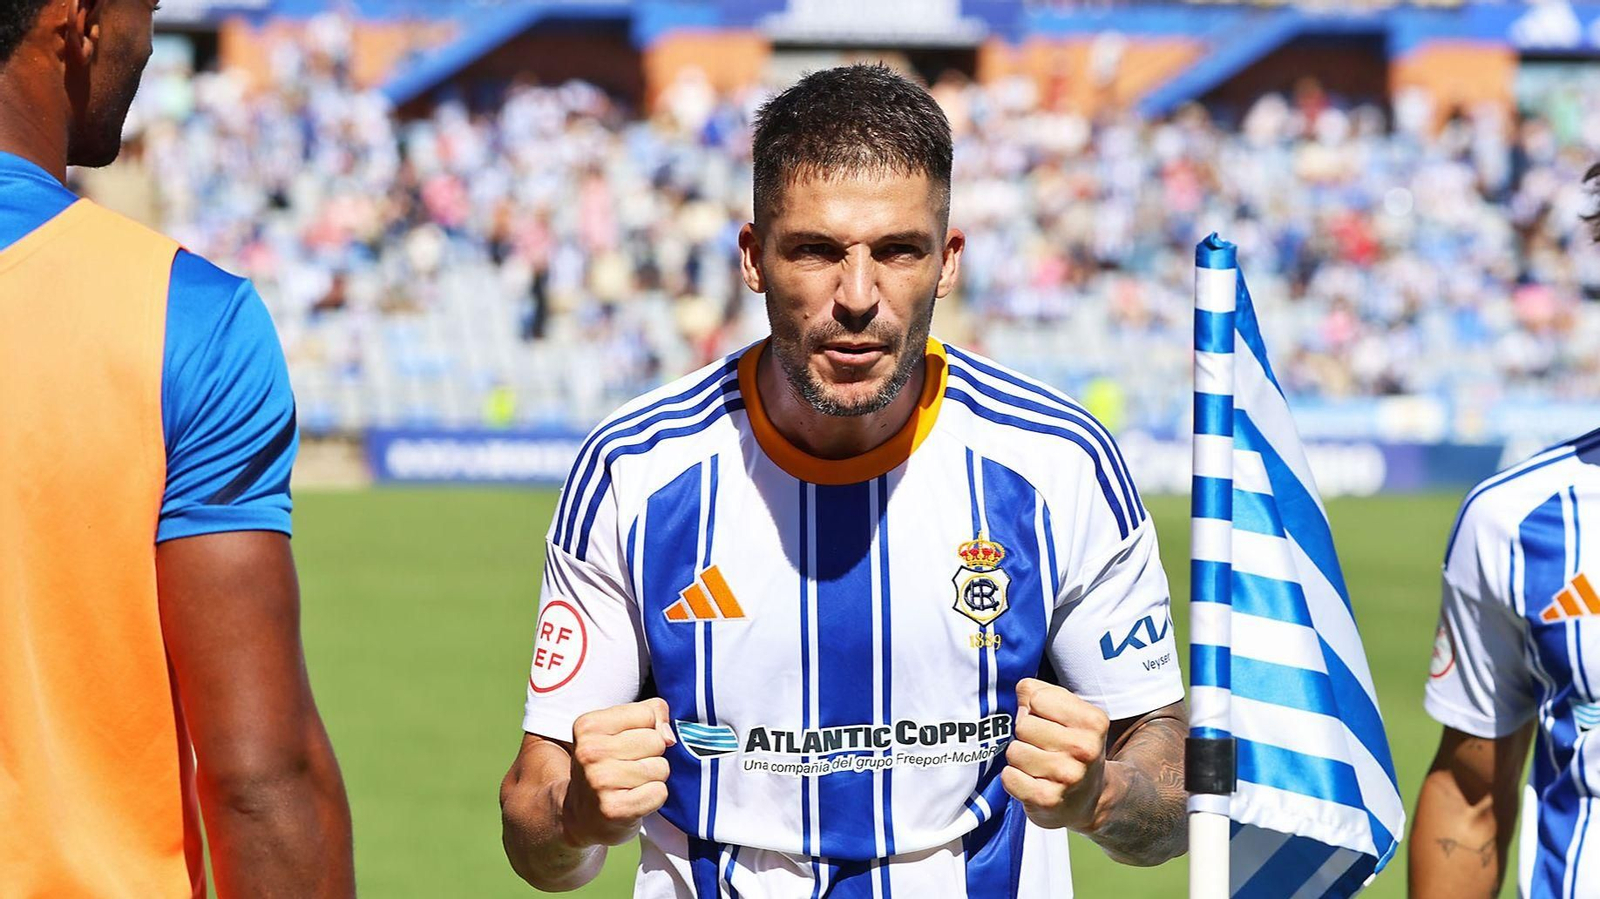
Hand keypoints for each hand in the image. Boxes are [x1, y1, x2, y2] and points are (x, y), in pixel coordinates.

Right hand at [561, 698, 675, 846]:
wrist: (583, 815)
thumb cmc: (607, 767)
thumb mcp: (620, 729)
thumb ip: (651, 712)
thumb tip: (668, 736)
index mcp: (589, 725)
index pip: (648, 713)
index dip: (646, 729)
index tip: (627, 744)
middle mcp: (590, 751)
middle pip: (656, 741)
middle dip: (651, 754)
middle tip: (629, 767)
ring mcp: (600, 781)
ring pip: (661, 767)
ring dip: (652, 778)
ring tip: (630, 784)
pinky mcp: (614, 809)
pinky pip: (659, 792)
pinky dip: (653, 798)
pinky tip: (633, 799)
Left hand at [1000, 678, 1110, 831]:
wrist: (1091, 797)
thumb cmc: (1072, 746)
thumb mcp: (1069, 712)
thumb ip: (1041, 691)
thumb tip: (1021, 693)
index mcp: (1092, 721)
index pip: (1036, 697)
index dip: (1035, 709)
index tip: (1048, 722)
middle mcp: (1084, 749)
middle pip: (1022, 725)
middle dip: (1026, 735)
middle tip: (1044, 747)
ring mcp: (1067, 776)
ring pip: (1014, 751)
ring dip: (1020, 758)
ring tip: (1039, 765)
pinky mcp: (1048, 799)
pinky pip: (1009, 777)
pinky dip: (1014, 779)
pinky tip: (1033, 782)